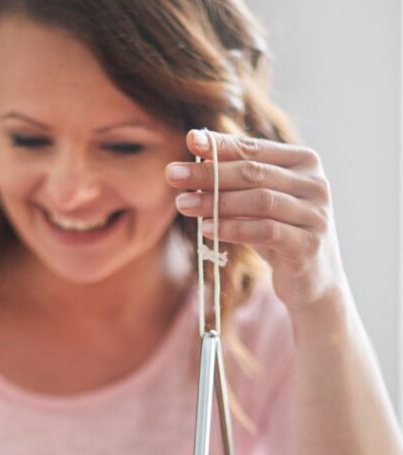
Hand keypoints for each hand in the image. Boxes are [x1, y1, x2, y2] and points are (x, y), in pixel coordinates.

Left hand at [168, 129, 345, 312]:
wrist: (311, 281)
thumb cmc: (279, 236)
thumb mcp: (257, 206)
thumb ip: (236, 185)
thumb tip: (195, 163)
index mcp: (303, 163)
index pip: (255, 149)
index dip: (221, 145)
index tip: (189, 139)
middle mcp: (315, 183)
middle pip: (254, 172)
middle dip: (209, 173)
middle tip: (173, 175)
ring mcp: (315, 213)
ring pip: (260, 200)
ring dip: (216, 201)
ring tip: (183, 204)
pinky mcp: (308, 243)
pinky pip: (266, 231)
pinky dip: (234, 229)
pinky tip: (207, 229)